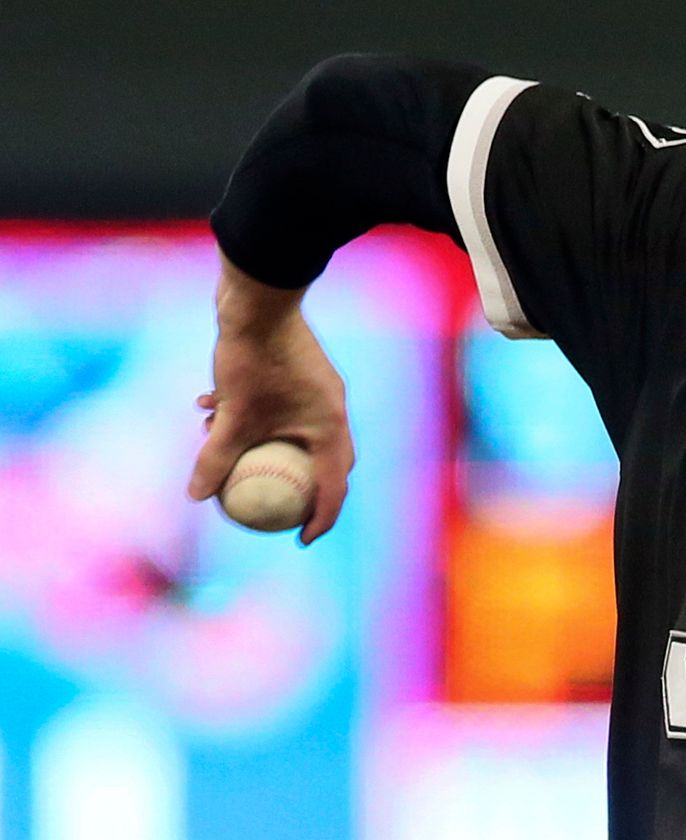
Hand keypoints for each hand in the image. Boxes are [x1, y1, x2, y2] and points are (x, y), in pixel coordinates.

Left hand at [187, 253, 354, 543]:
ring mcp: (321, 390)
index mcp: (330, 427)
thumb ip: (215, 458)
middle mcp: (333, 411)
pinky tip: (211, 405)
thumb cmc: (250, 358)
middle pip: (326, 463)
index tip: (299, 539)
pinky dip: (256, 417)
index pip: (332, 487)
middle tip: (281, 506)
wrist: (259, 300)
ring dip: (268, 447)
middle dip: (305, 488)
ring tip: (227, 451)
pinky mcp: (303, 374)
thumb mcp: (230, 416)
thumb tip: (197, 497)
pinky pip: (286, 409)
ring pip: (301, 433)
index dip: (319, 520)